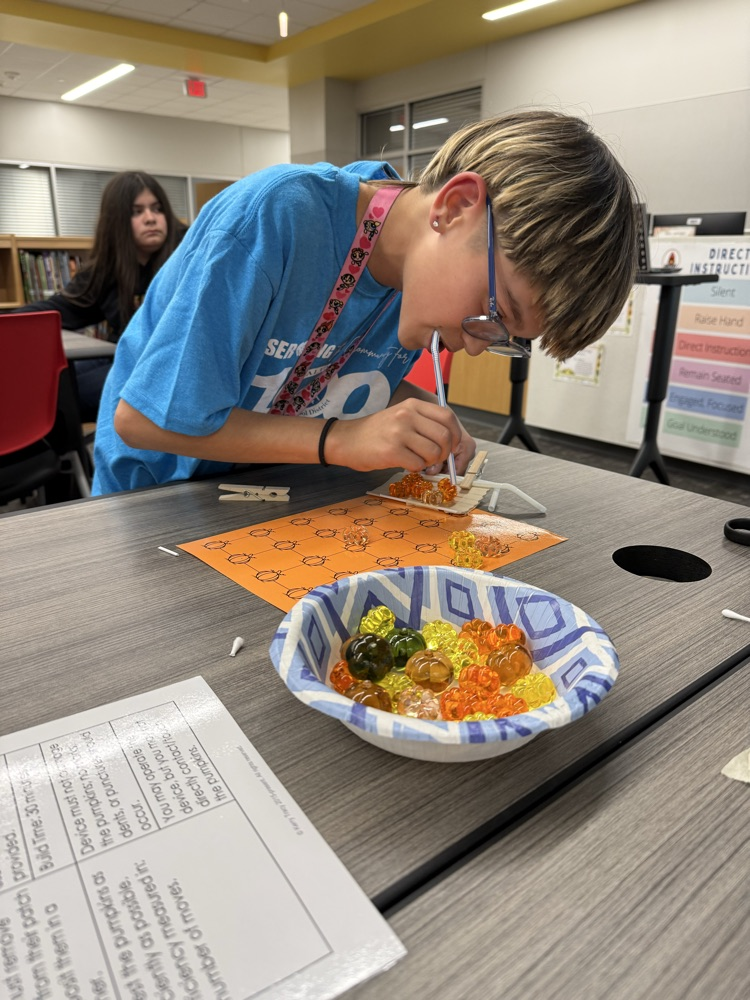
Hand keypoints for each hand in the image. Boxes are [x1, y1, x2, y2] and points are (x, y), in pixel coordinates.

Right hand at [326, 398, 473, 473]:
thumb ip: (425, 424)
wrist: (346, 440)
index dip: (455, 435)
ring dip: (430, 463)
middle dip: (445, 453)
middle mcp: (407, 415)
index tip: (451, 446)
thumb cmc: (377, 432)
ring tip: (418, 461)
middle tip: (435, 460)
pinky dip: (416, 469)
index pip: (448, 417)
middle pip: (445, 436)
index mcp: (413, 405)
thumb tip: (453, 444)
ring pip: (434, 452)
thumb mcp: (401, 417)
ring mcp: (399, 432)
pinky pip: (418, 464)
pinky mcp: (391, 451)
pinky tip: (406, 464)